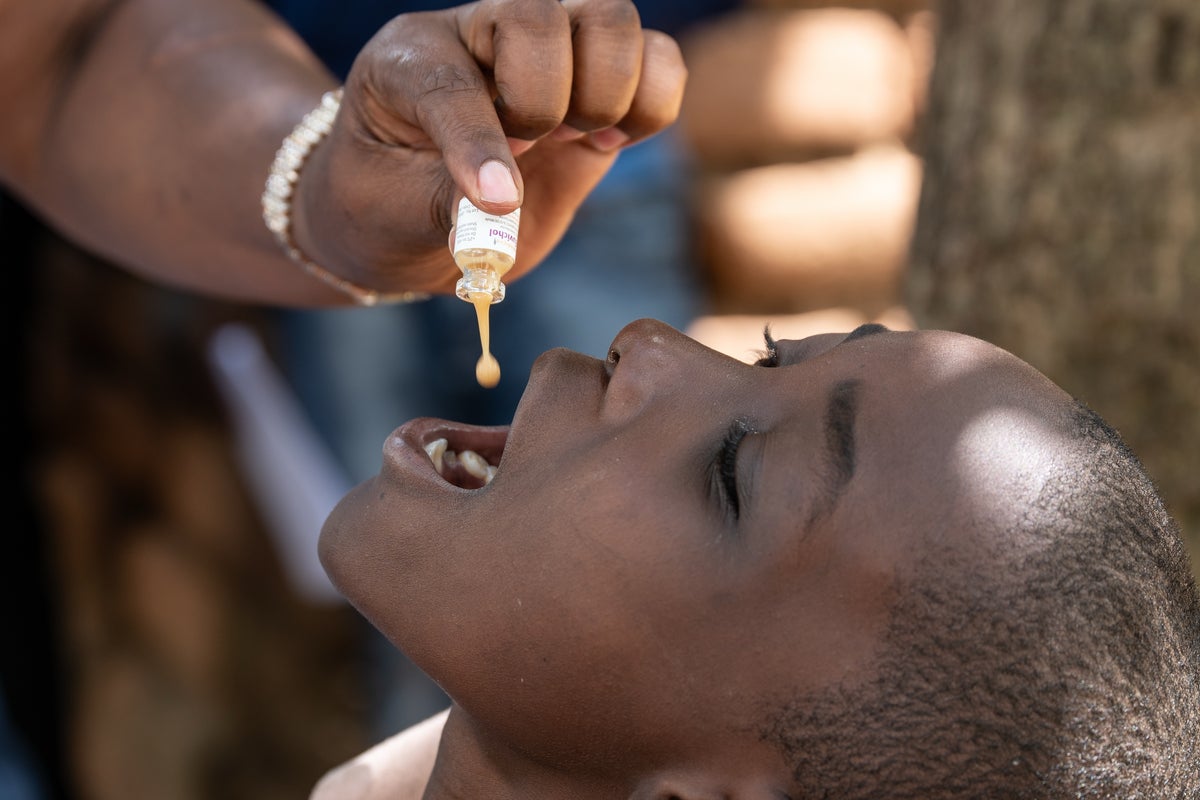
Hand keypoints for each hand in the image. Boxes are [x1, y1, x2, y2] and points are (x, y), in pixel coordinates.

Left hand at [291, 0, 686, 295]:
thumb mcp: (396, 211)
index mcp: (413, 55)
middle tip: (526, 149)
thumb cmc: (394, 203)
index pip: (452, 79)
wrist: (418, 216)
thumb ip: (445, 205)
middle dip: (543, 101)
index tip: (495, 201)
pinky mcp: (599, 86)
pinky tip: (609, 142)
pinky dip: (653, 104)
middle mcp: (485, 34)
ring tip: (573, 140)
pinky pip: (660, 61)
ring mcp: (550, 54)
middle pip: (541, 15)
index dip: (477, 140)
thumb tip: (502, 208)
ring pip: (612, 20)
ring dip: (605, 94)